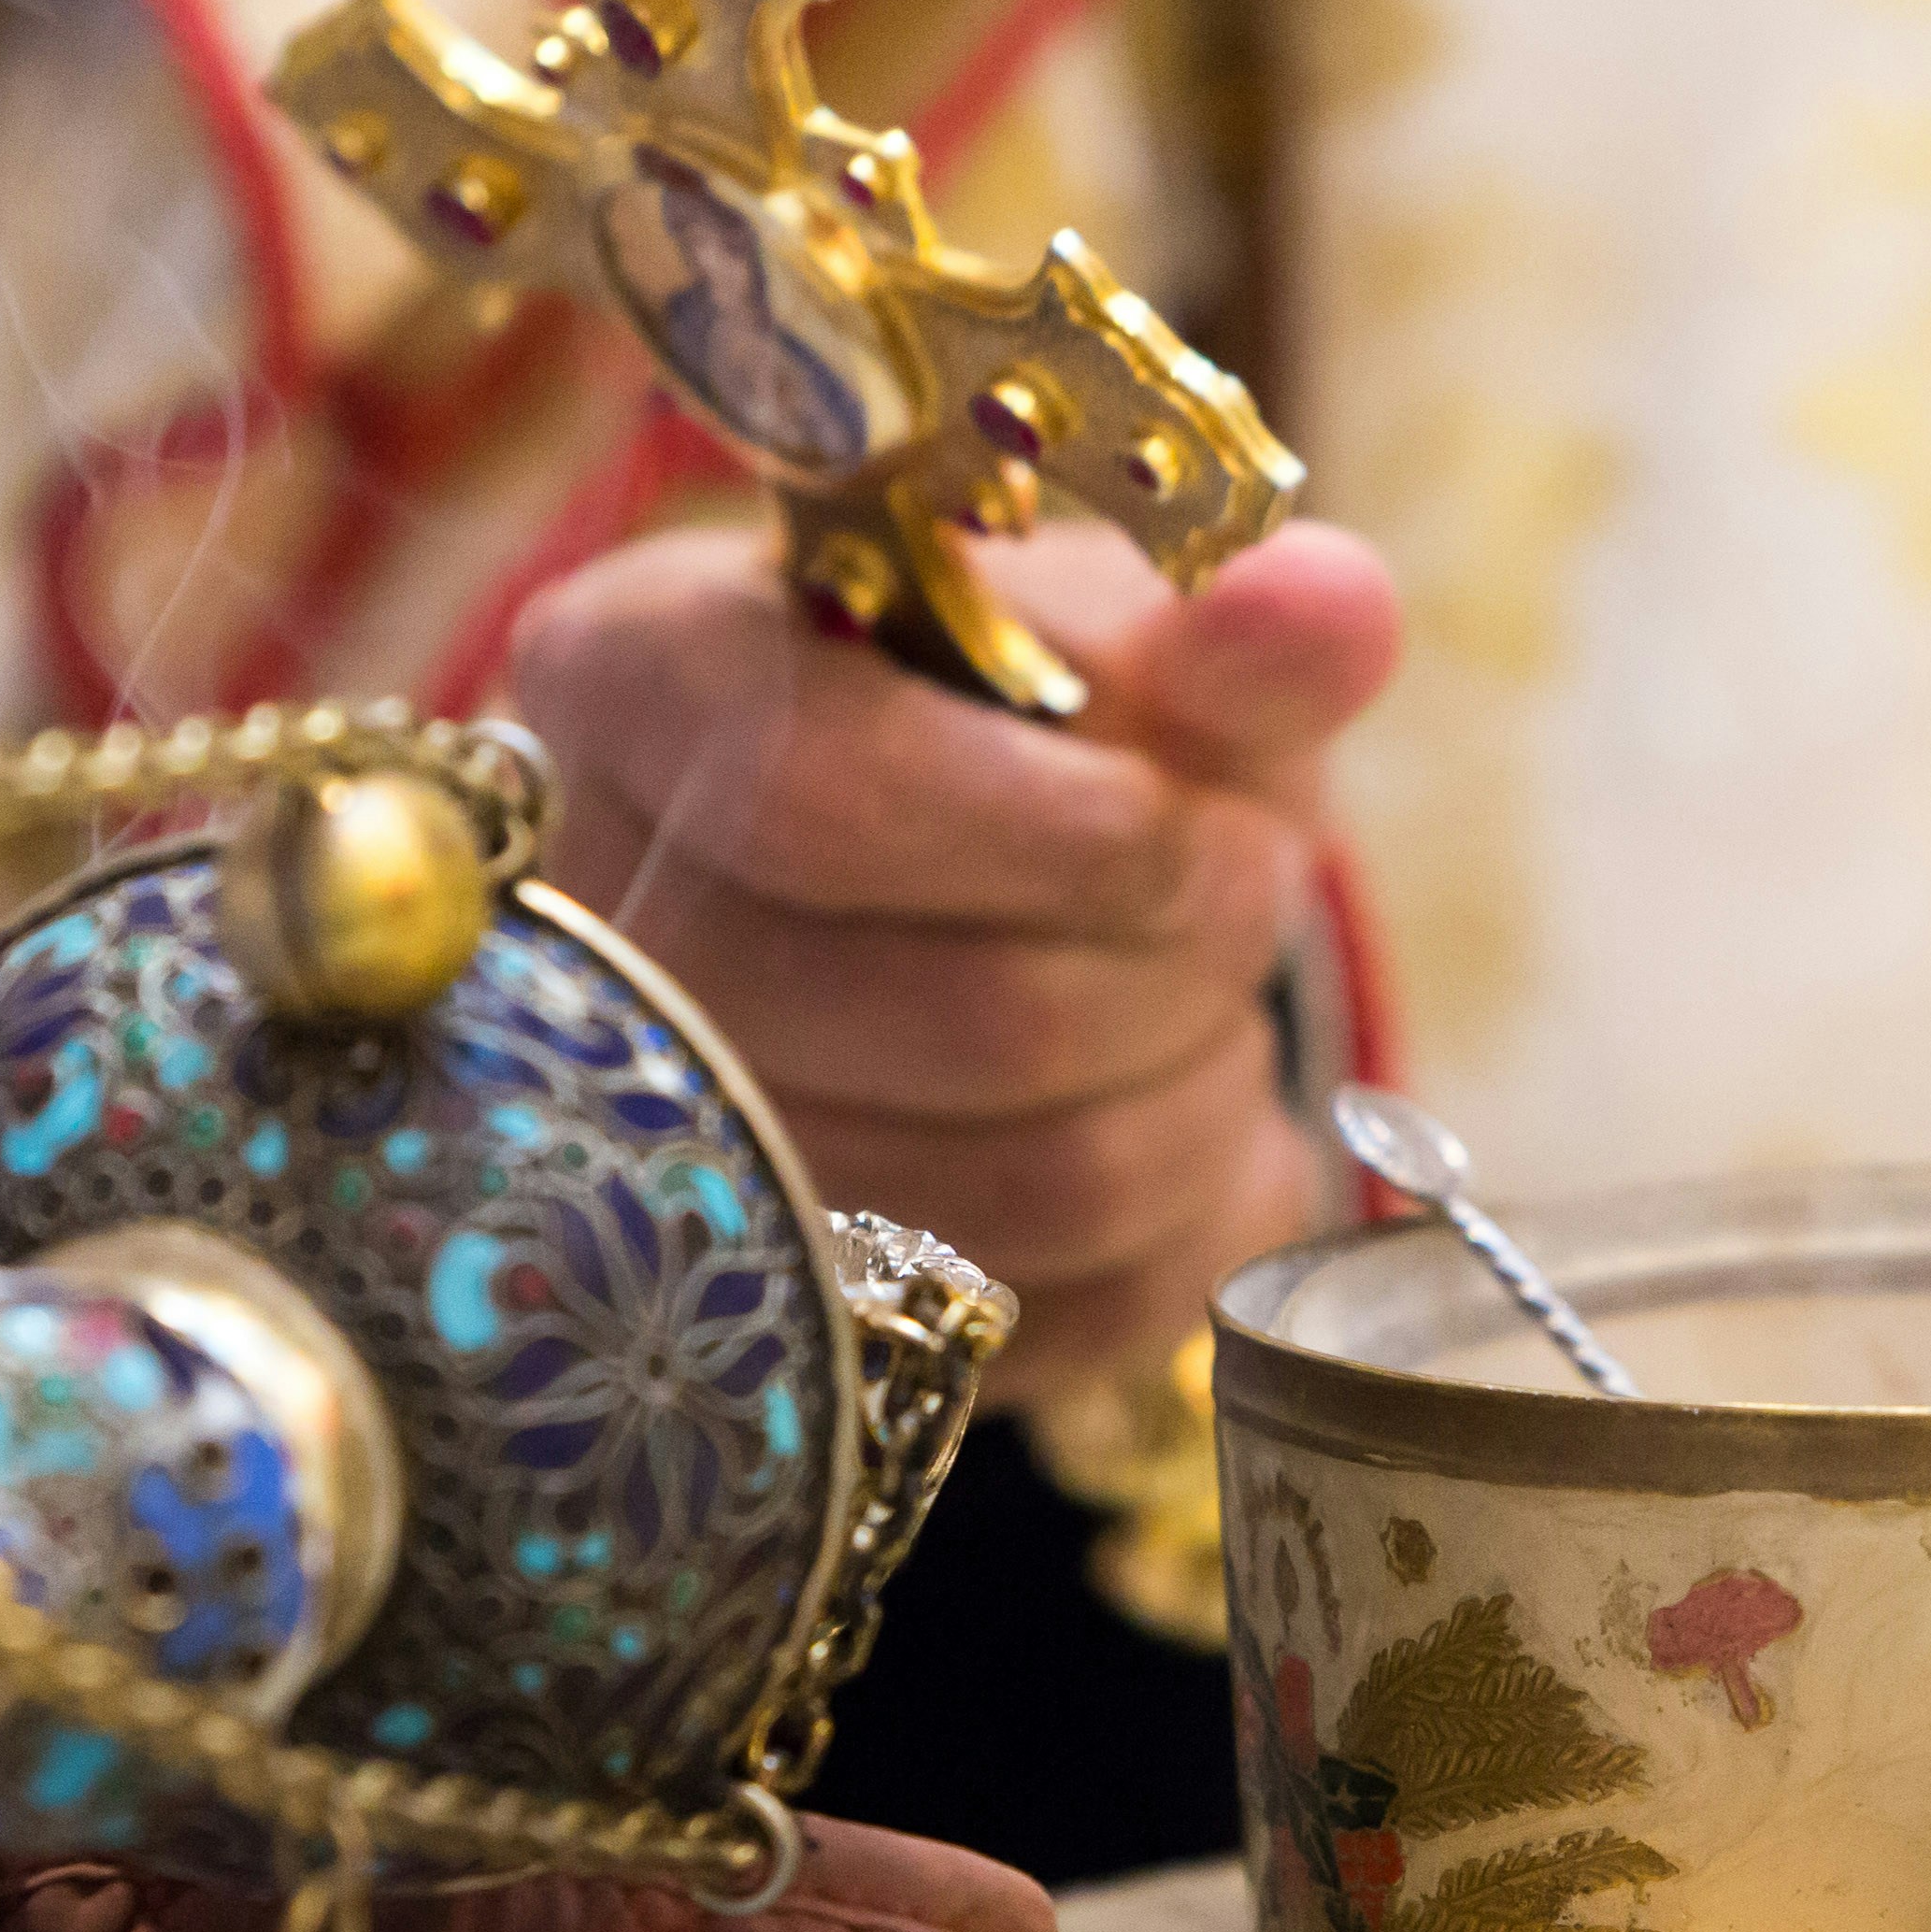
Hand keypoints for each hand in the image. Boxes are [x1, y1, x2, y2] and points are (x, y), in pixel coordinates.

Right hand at [508, 517, 1398, 1392]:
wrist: (979, 888)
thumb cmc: (1037, 728)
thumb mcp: (1125, 640)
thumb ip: (1226, 632)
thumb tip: (1326, 609)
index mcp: (636, 682)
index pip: (819, 797)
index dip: (1080, 836)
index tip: (1215, 823)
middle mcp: (604, 937)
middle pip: (961, 1019)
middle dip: (1187, 964)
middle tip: (1243, 895)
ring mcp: (672, 1160)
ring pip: (1028, 1195)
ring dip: (1199, 1096)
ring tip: (1210, 1005)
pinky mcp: (803, 1322)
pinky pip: (1061, 1320)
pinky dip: (1180, 1221)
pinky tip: (1169, 1115)